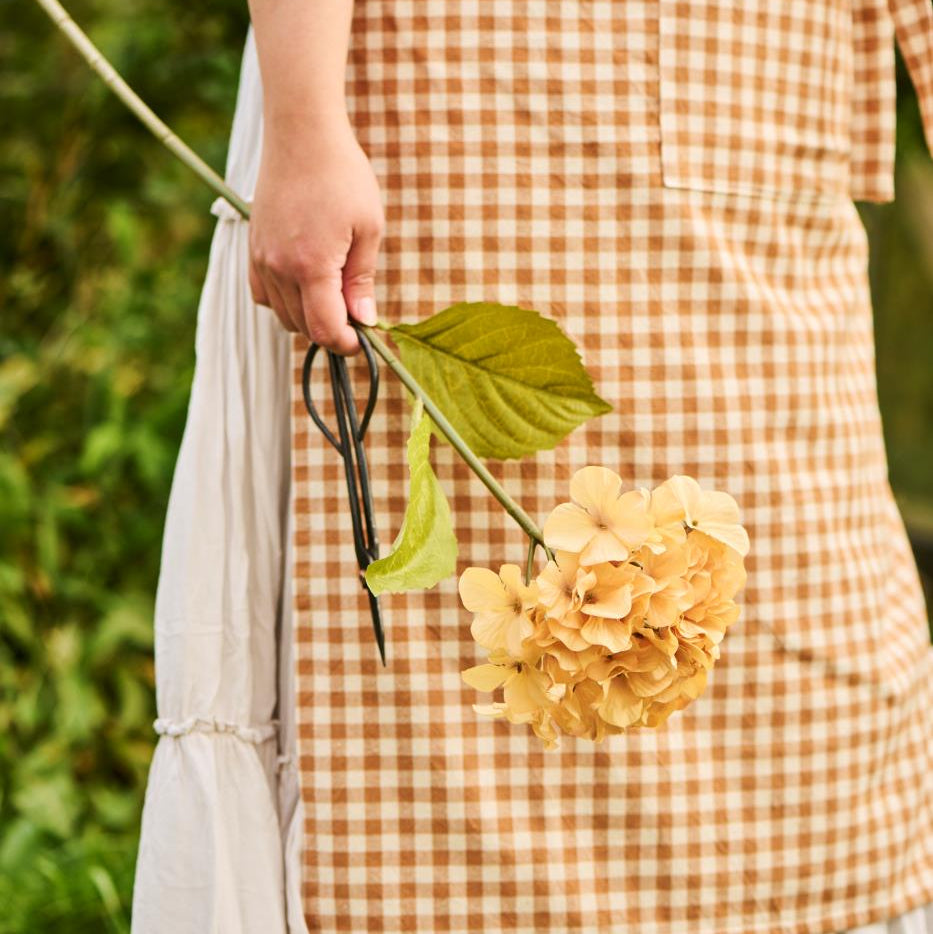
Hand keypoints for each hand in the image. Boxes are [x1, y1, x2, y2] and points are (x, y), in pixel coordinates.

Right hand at [248, 115, 384, 354]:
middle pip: (303, 327)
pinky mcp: (253, 248)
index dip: (346, 344)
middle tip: (356, 311)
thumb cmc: (343, 175)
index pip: (324, 329)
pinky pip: (263, 295)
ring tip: (335, 292)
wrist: (301, 132)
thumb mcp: (368, 228)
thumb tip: (364, 320)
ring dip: (309, 316)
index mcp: (311, 266)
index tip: (363, 339)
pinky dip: (284, 301)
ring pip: (283, 315)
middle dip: (332, 330)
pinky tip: (305, 284)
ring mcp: (262, 259)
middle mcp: (279, 268)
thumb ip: (362, 280)